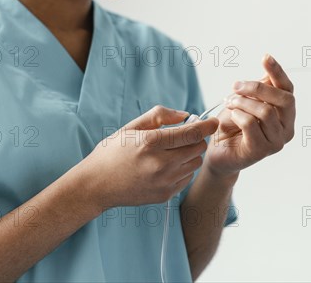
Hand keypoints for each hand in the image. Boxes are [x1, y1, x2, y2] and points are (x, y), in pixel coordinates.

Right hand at [77, 106, 218, 209]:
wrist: (96, 185)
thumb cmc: (112, 152)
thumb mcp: (131, 127)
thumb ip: (160, 116)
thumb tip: (185, 115)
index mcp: (151, 142)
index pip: (191, 133)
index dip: (207, 126)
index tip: (213, 121)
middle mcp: (160, 163)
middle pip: (198, 148)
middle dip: (196, 139)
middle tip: (185, 136)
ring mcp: (163, 182)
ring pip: (195, 163)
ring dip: (191, 155)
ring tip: (173, 152)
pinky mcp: (165, 195)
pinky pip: (186, 178)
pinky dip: (183, 169)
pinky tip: (166, 167)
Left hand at [205, 54, 295, 178]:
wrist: (218, 152)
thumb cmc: (233, 126)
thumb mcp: (245, 102)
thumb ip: (260, 90)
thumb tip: (269, 72)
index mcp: (286, 115)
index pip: (288, 90)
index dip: (278, 72)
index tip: (265, 57)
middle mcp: (287, 129)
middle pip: (284, 99)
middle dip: (258, 88)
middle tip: (236, 86)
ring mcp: (276, 142)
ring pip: (266, 111)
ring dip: (242, 102)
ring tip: (229, 102)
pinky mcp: (261, 151)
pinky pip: (251, 124)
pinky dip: (238, 115)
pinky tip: (231, 116)